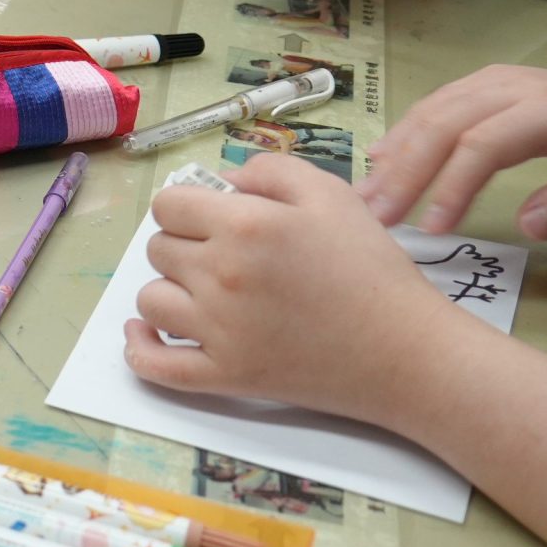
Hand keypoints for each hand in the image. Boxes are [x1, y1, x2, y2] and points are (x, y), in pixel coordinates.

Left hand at [127, 154, 462, 427]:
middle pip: (159, 249)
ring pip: (150, 300)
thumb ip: (267, 170)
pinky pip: (155, 365)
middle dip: (183, 243)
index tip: (212, 215)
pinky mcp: (227, 376)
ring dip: (169, 289)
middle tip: (223, 253)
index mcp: (243, 226)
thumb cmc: (371, 267)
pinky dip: (141, 348)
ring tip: (203, 290)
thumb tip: (222, 182)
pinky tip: (143, 331)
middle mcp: (220, 276)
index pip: (168, 205)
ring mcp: (219, 331)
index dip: (187, 205)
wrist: (406, 350)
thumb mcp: (329, 192)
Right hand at [361, 62, 546, 239]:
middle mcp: (513, 86)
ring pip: (431, 112)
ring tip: (366, 195)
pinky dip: (404, 135)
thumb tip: (527, 224)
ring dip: (396, 154)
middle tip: (374, 216)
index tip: (430, 230)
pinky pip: (434, 106)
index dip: (452, 185)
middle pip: (445, 124)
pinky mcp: (482, 85)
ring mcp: (494, 81)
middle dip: (405, 172)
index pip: (486, 144)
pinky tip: (381, 161)